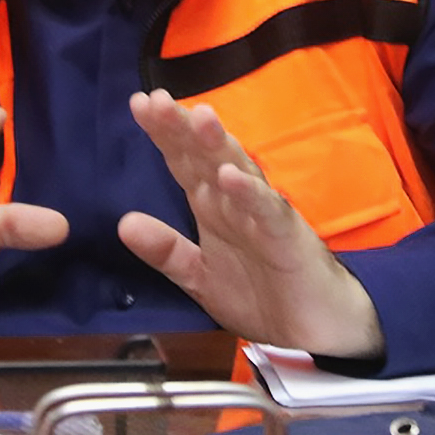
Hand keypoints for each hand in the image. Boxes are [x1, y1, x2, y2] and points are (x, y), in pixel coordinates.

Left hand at [118, 89, 384, 358]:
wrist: (311, 334)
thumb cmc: (261, 295)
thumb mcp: (199, 277)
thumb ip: (166, 251)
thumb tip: (123, 223)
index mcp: (213, 206)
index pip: (184, 161)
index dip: (163, 134)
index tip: (138, 103)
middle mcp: (235, 201)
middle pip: (206, 156)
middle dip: (182, 128)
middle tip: (157, 100)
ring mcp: (262, 214)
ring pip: (239, 171)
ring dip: (218, 146)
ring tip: (198, 118)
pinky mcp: (287, 236)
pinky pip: (267, 210)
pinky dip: (249, 193)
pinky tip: (230, 177)